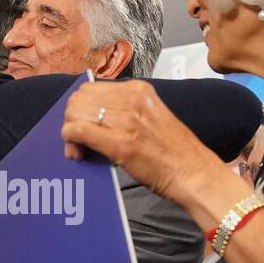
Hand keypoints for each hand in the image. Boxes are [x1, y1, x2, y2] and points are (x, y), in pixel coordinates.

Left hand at [60, 80, 220, 202]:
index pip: (92, 88)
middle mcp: (131, 99)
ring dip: (69, 132)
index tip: (83, 125)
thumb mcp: (151, 117)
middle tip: (77, 141)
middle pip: (79, 99)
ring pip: (75, 114)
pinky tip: (76, 151)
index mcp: (139, 90)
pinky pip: (78, 131)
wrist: (194, 173)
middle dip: (72, 118)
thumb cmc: (174, 152)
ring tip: (78, 150)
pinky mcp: (118, 142)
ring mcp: (125, 120)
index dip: (81, 107)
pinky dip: (70, 140)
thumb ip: (125, 111)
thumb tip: (93, 117)